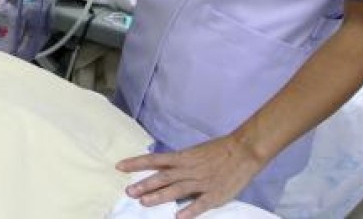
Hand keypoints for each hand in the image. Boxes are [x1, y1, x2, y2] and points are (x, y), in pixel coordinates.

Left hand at [115, 135, 264, 218]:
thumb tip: (160, 168)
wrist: (243, 150)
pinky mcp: (216, 194)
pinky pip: (201, 204)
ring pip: (177, 189)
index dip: (136, 163)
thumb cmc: (217, 150)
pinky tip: (179, 217)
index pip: (154, 159)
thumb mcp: (194, 153)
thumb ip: (178, 162)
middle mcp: (189, 169)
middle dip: (145, 184)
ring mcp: (202, 182)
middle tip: (129, 191)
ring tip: (144, 202)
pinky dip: (190, 211)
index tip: (119, 166)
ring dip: (160, 196)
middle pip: (163, 176)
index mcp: (183, 157)